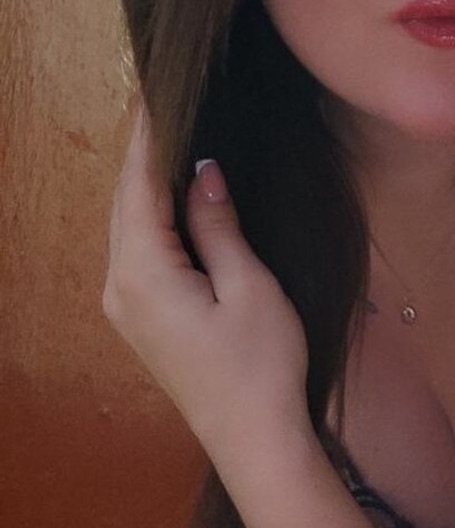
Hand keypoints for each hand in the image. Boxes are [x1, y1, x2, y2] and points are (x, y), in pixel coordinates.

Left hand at [103, 106, 309, 449]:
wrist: (254, 438)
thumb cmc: (261, 363)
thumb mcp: (250, 287)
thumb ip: (219, 226)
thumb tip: (202, 172)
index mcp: (143, 274)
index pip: (139, 187)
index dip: (150, 137)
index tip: (158, 90)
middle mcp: (120, 287)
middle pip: (125, 203)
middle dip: (144, 153)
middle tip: (167, 102)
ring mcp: (127, 306)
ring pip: (129, 226)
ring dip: (148, 183)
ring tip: (172, 137)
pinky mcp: (143, 318)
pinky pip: (139, 249)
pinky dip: (153, 214)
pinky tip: (174, 196)